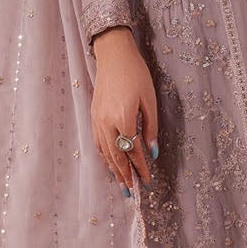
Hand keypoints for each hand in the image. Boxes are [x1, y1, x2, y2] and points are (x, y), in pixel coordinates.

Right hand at [89, 27, 157, 190]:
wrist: (113, 55)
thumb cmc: (136, 74)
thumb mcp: (150, 101)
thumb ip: (151, 128)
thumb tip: (153, 152)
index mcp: (123, 118)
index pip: (132, 150)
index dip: (141, 167)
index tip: (148, 180)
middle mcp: (107, 122)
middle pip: (116, 156)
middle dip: (125, 175)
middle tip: (132, 192)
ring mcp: (97, 120)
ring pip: (105, 151)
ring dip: (113, 169)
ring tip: (121, 184)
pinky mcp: (93, 116)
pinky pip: (98, 142)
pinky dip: (104, 155)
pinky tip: (110, 163)